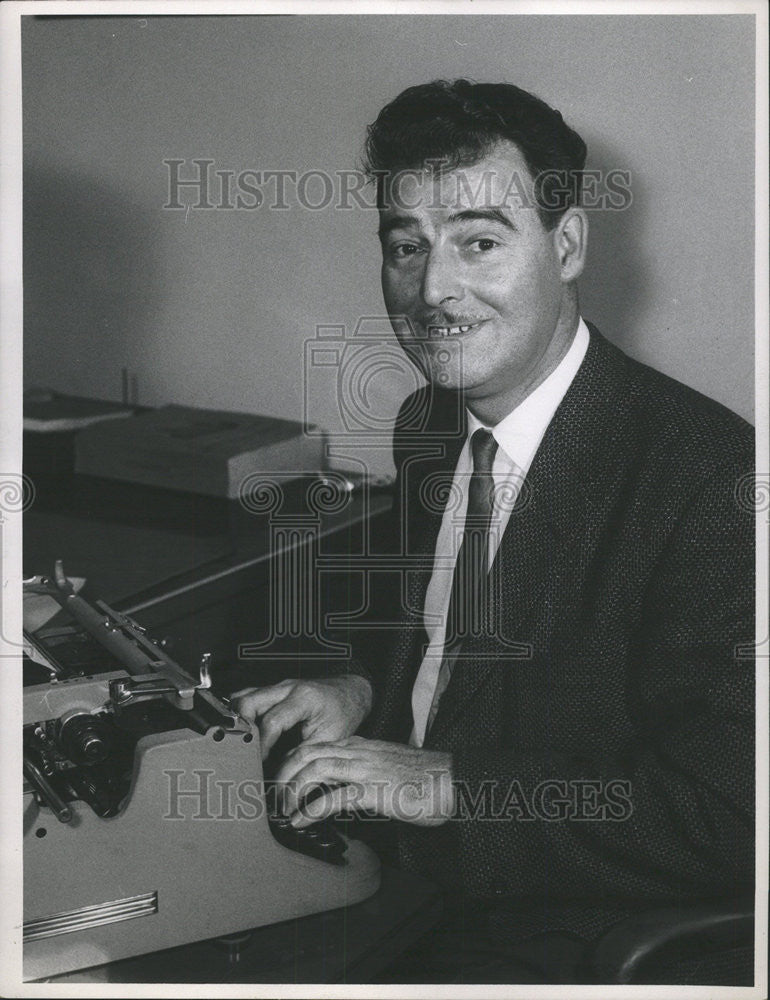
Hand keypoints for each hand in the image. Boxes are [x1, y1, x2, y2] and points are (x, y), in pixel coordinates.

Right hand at [230, 675, 371, 759]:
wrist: (349, 694)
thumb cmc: (342, 714)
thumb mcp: (328, 740)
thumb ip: (302, 754)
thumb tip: (280, 774)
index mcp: (304, 698)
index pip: (272, 721)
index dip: (262, 745)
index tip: (258, 762)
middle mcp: (287, 688)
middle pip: (248, 703)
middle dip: (242, 729)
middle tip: (245, 751)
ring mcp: (277, 687)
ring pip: (243, 697)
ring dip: (239, 720)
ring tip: (243, 743)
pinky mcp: (272, 691)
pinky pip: (247, 697)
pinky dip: (242, 714)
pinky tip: (246, 731)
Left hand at [273, 735, 454, 827]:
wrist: (453, 781)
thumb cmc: (424, 778)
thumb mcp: (385, 767)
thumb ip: (362, 771)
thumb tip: (340, 790)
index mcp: (359, 744)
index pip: (313, 744)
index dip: (290, 762)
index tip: (278, 781)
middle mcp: (357, 751)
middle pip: (305, 751)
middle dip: (281, 773)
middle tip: (272, 796)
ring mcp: (364, 768)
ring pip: (313, 767)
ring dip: (291, 789)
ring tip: (283, 810)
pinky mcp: (372, 790)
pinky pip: (332, 798)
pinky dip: (310, 810)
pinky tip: (300, 821)